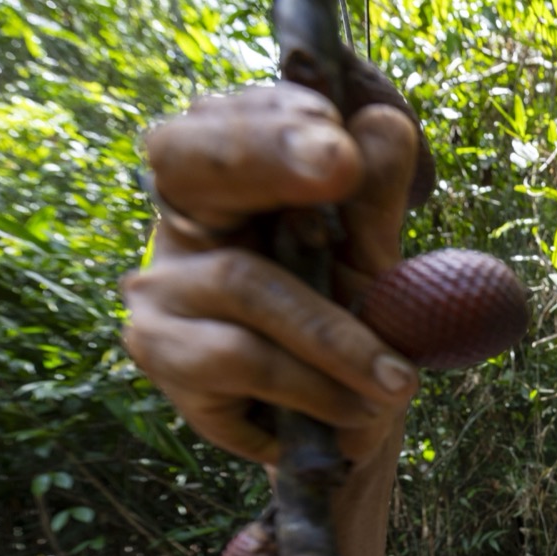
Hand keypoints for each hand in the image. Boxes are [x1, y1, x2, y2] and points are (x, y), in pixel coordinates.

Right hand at [121, 83, 421, 466]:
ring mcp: (161, 283)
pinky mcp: (159, 352)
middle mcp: (183, 220)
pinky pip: (240, 358)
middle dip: (266, 153)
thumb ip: (374, 200)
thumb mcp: (373, 264)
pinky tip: (357, 407)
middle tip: (341, 162)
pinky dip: (313, 385)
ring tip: (397, 381)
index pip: (225, 118)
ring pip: (242, 280)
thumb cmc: (350, 336)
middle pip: (184, 158)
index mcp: (232, 181)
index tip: (338, 136)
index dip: (271, 117)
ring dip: (336, 337)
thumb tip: (385, 120)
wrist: (336, 436)